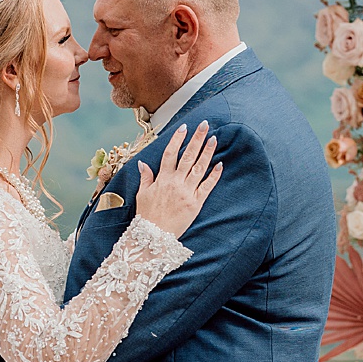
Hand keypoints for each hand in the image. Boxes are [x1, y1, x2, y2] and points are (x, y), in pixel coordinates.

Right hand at [133, 121, 222, 238]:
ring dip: (207, 152)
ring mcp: (187, 192)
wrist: (154, 236)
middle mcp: (175, 183)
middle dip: (196, 139)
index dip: (177, 139)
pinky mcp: (196, 203)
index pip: (170, 154)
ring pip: (199, 168)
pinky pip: (207, 186)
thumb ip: (145, 178)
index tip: (184, 127)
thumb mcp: (142, 195)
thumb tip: (143, 163)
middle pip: (187, 156)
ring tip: (214, 139)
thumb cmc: (147, 216)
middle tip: (205, 125)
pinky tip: (220, 164)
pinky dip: (214, 175)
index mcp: (162, 179)